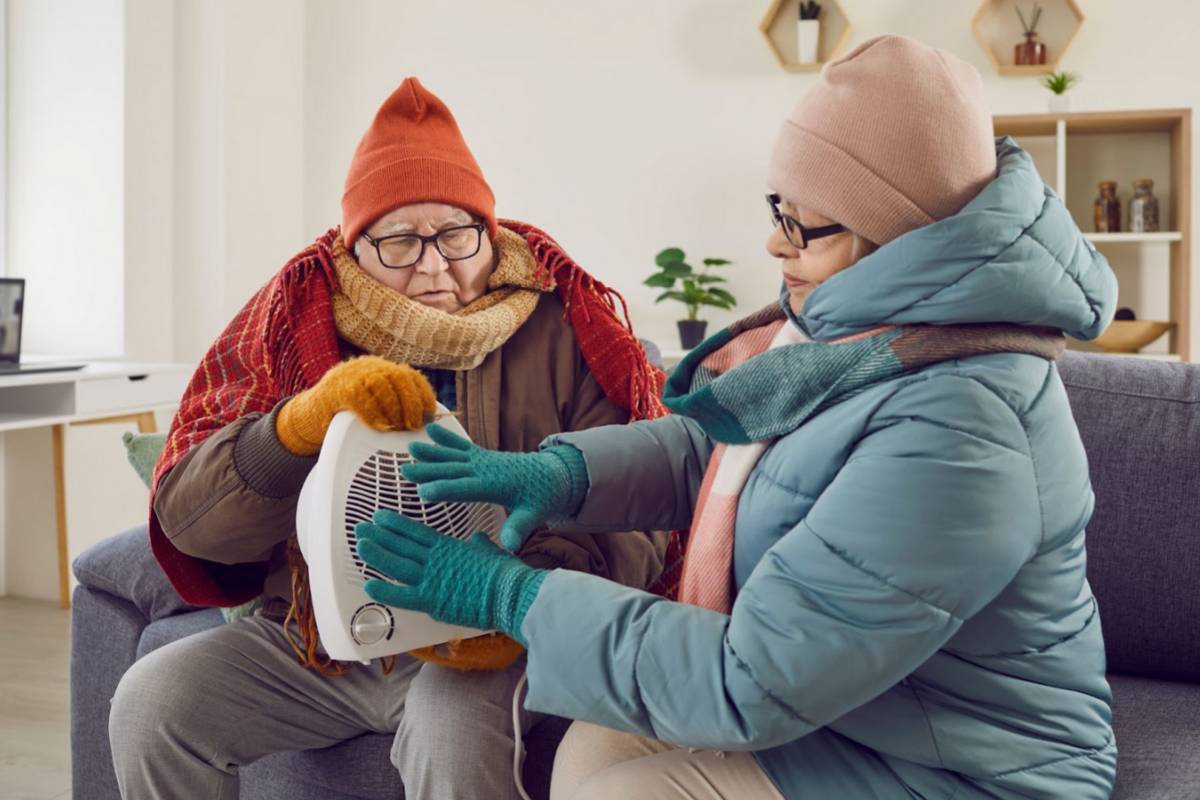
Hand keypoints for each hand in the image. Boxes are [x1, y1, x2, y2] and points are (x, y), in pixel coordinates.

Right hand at [276, 356, 435, 454]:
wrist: (309, 413)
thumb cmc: (348, 413)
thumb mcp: (373, 403)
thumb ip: (394, 405)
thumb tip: (423, 422)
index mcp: (381, 369)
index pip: (410, 375)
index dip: (423, 395)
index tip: (430, 415)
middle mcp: (369, 366)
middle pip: (399, 377)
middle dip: (411, 403)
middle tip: (413, 426)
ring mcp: (351, 375)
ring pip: (381, 385)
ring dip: (394, 409)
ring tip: (397, 428)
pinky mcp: (336, 388)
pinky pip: (359, 398)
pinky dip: (373, 415)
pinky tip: (379, 428)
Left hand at [356, 509, 547, 642]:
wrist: (511, 592)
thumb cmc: (504, 573)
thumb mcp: (491, 551)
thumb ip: (480, 544)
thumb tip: (478, 537)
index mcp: (449, 547)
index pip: (416, 532)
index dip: (395, 524)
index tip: (379, 516)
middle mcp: (436, 560)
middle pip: (401, 545)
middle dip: (379, 535)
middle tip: (360, 527)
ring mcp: (432, 580)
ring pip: (397, 564)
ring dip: (377, 554)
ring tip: (360, 544)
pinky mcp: (432, 601)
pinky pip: (403, 596)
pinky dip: (385, 590)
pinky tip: (369, 584)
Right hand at [399, 423, 588, 550]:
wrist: (555, 475)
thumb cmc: (542, 498)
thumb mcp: (534, 515)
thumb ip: (520, 528)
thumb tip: (512, 546)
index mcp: (495, 486)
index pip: (465, 489)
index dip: (445, 490)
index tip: (423, 493)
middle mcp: (486, 469)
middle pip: (453, 470)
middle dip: (429, 471)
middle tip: (405, 471)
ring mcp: (484, 460)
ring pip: (454, 456)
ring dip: (432, 452)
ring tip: (410, 447)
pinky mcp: (483, 455)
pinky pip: (462, 446)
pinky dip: (447, 438)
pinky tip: (430, 428)